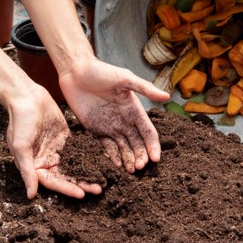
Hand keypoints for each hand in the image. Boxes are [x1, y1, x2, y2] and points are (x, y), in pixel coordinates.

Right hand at [6, 84, 101, 198]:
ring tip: (102, 180)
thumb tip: (31, 196)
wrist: (27, 97)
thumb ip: (27, 171)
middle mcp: (47, 160)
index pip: (53, 182)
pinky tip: (100, 162)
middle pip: (66, 177)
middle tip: (98, 189)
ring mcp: (57, 149)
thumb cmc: (20, 121)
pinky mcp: (65, 138)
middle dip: (81, 184)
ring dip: (87, 173)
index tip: (81, 194)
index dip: (67, 189)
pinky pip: (79, 150)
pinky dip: (89, 157)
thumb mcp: (21, 147)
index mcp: (35, 165)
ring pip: (74, 165)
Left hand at [59, 57, 169, 172]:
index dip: (152, 145)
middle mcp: (124, 120)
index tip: (155, 159)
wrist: (75, 71)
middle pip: (137, 143)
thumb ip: (144, 88)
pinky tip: (116, 165)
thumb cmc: (101, 71)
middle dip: (140, 156)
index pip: (148, 132)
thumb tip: (167, 97)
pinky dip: (112, 156)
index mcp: (134, 110)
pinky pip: (106, 146)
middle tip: (140, 167)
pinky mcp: (96, 129)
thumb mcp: (124, 78)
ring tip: (130, 171)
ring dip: (128, 159)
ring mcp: (110, 126)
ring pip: (123, 148)